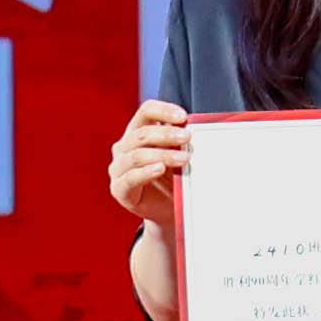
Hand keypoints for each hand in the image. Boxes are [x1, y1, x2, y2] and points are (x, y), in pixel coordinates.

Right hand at [107, 100, 192, 223]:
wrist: (168, 210)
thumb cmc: (172, 179)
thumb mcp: (179, 155)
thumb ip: (183, 141)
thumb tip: (201, 126)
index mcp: (137, 133)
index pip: (145, 112)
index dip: (163, 110)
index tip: (183, 116)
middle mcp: (124, 148)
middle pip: (142, 133)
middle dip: (166, 134)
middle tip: (187, 137)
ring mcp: (118, 168)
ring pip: (137, 155)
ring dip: (163, 155)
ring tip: (184, 158)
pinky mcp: (119, 189)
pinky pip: (130, 178)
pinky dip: (146, 172)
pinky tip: (160, 169)